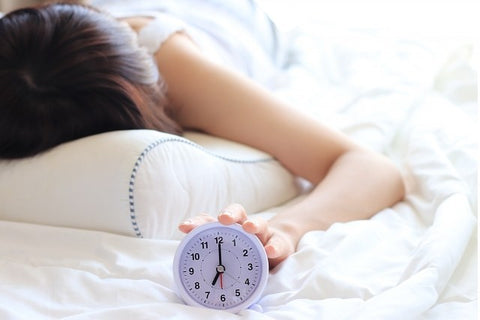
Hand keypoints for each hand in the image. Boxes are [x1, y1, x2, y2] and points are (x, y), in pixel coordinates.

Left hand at [178, 204, 296, 268]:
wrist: (275, 250)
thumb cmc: (245, 253)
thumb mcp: (226, 254)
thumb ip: (208, 254)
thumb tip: (186, 261)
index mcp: (228, 229)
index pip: (211, 220)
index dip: (197, 222)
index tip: (184, 226)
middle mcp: (244, 227)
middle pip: (237, 213)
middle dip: (229, 214)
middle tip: (223, 219)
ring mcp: (263, 234)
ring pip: (259, 224)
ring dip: (253, 224)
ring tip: (249, 228)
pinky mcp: (279, 245)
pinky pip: (277, 244)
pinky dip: (273, 247)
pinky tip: (269, 251)